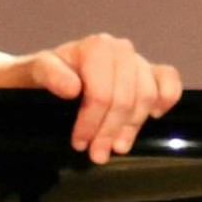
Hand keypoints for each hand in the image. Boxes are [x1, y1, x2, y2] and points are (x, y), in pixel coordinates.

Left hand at [22, 33, 181, 163]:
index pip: (102, 92)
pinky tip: (153, 116)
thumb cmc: (39, 75)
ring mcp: (135, 59)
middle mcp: (118, 49)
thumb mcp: (33, 72)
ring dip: (132, 126)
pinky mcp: (148, 71)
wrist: (43, 75)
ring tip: (116, 147)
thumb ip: (48, 73)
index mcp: (93, 47)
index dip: (92, 121)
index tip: (79, 143)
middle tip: (96, 154)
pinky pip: (168, 79)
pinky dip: (166, 97)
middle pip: (126, 98)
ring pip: (147, 95)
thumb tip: (73, 88)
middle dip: (110, 130)